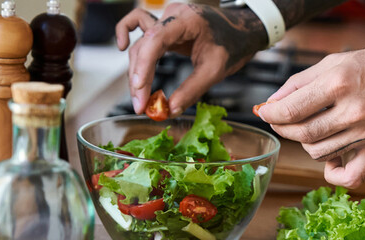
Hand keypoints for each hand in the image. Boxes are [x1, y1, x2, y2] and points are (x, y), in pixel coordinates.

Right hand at [116, 4, 266, 114]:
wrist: (242, 32)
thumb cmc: (232, 45)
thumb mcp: (215, 70)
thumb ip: (192, 90)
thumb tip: (169, 109)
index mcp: (188, 20)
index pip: (156, 38)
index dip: (144, 65)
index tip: (140, 89)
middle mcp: (173, 15)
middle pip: (144, 45)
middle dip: (139, 77)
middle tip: (141, 105)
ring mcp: (167, 19)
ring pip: (141, 44)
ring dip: (137, 70)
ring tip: (141, 97)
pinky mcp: (166, 27)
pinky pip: (140, 28)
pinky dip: (129, 36)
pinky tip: (122, 48)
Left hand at [258, 45, 364, 187]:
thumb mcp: (333, 61)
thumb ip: (299, 82)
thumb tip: (272, 102)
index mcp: (338, 84)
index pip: (291, 109)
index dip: (270, 113)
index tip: (264, 111)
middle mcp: (351, 112)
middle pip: (301, 133)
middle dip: (282, 127)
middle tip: (279, 120)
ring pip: (318, 152)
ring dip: (306, 142)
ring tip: (312, 128)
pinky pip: (349, 176)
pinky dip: (333, 173)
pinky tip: (330, 160)